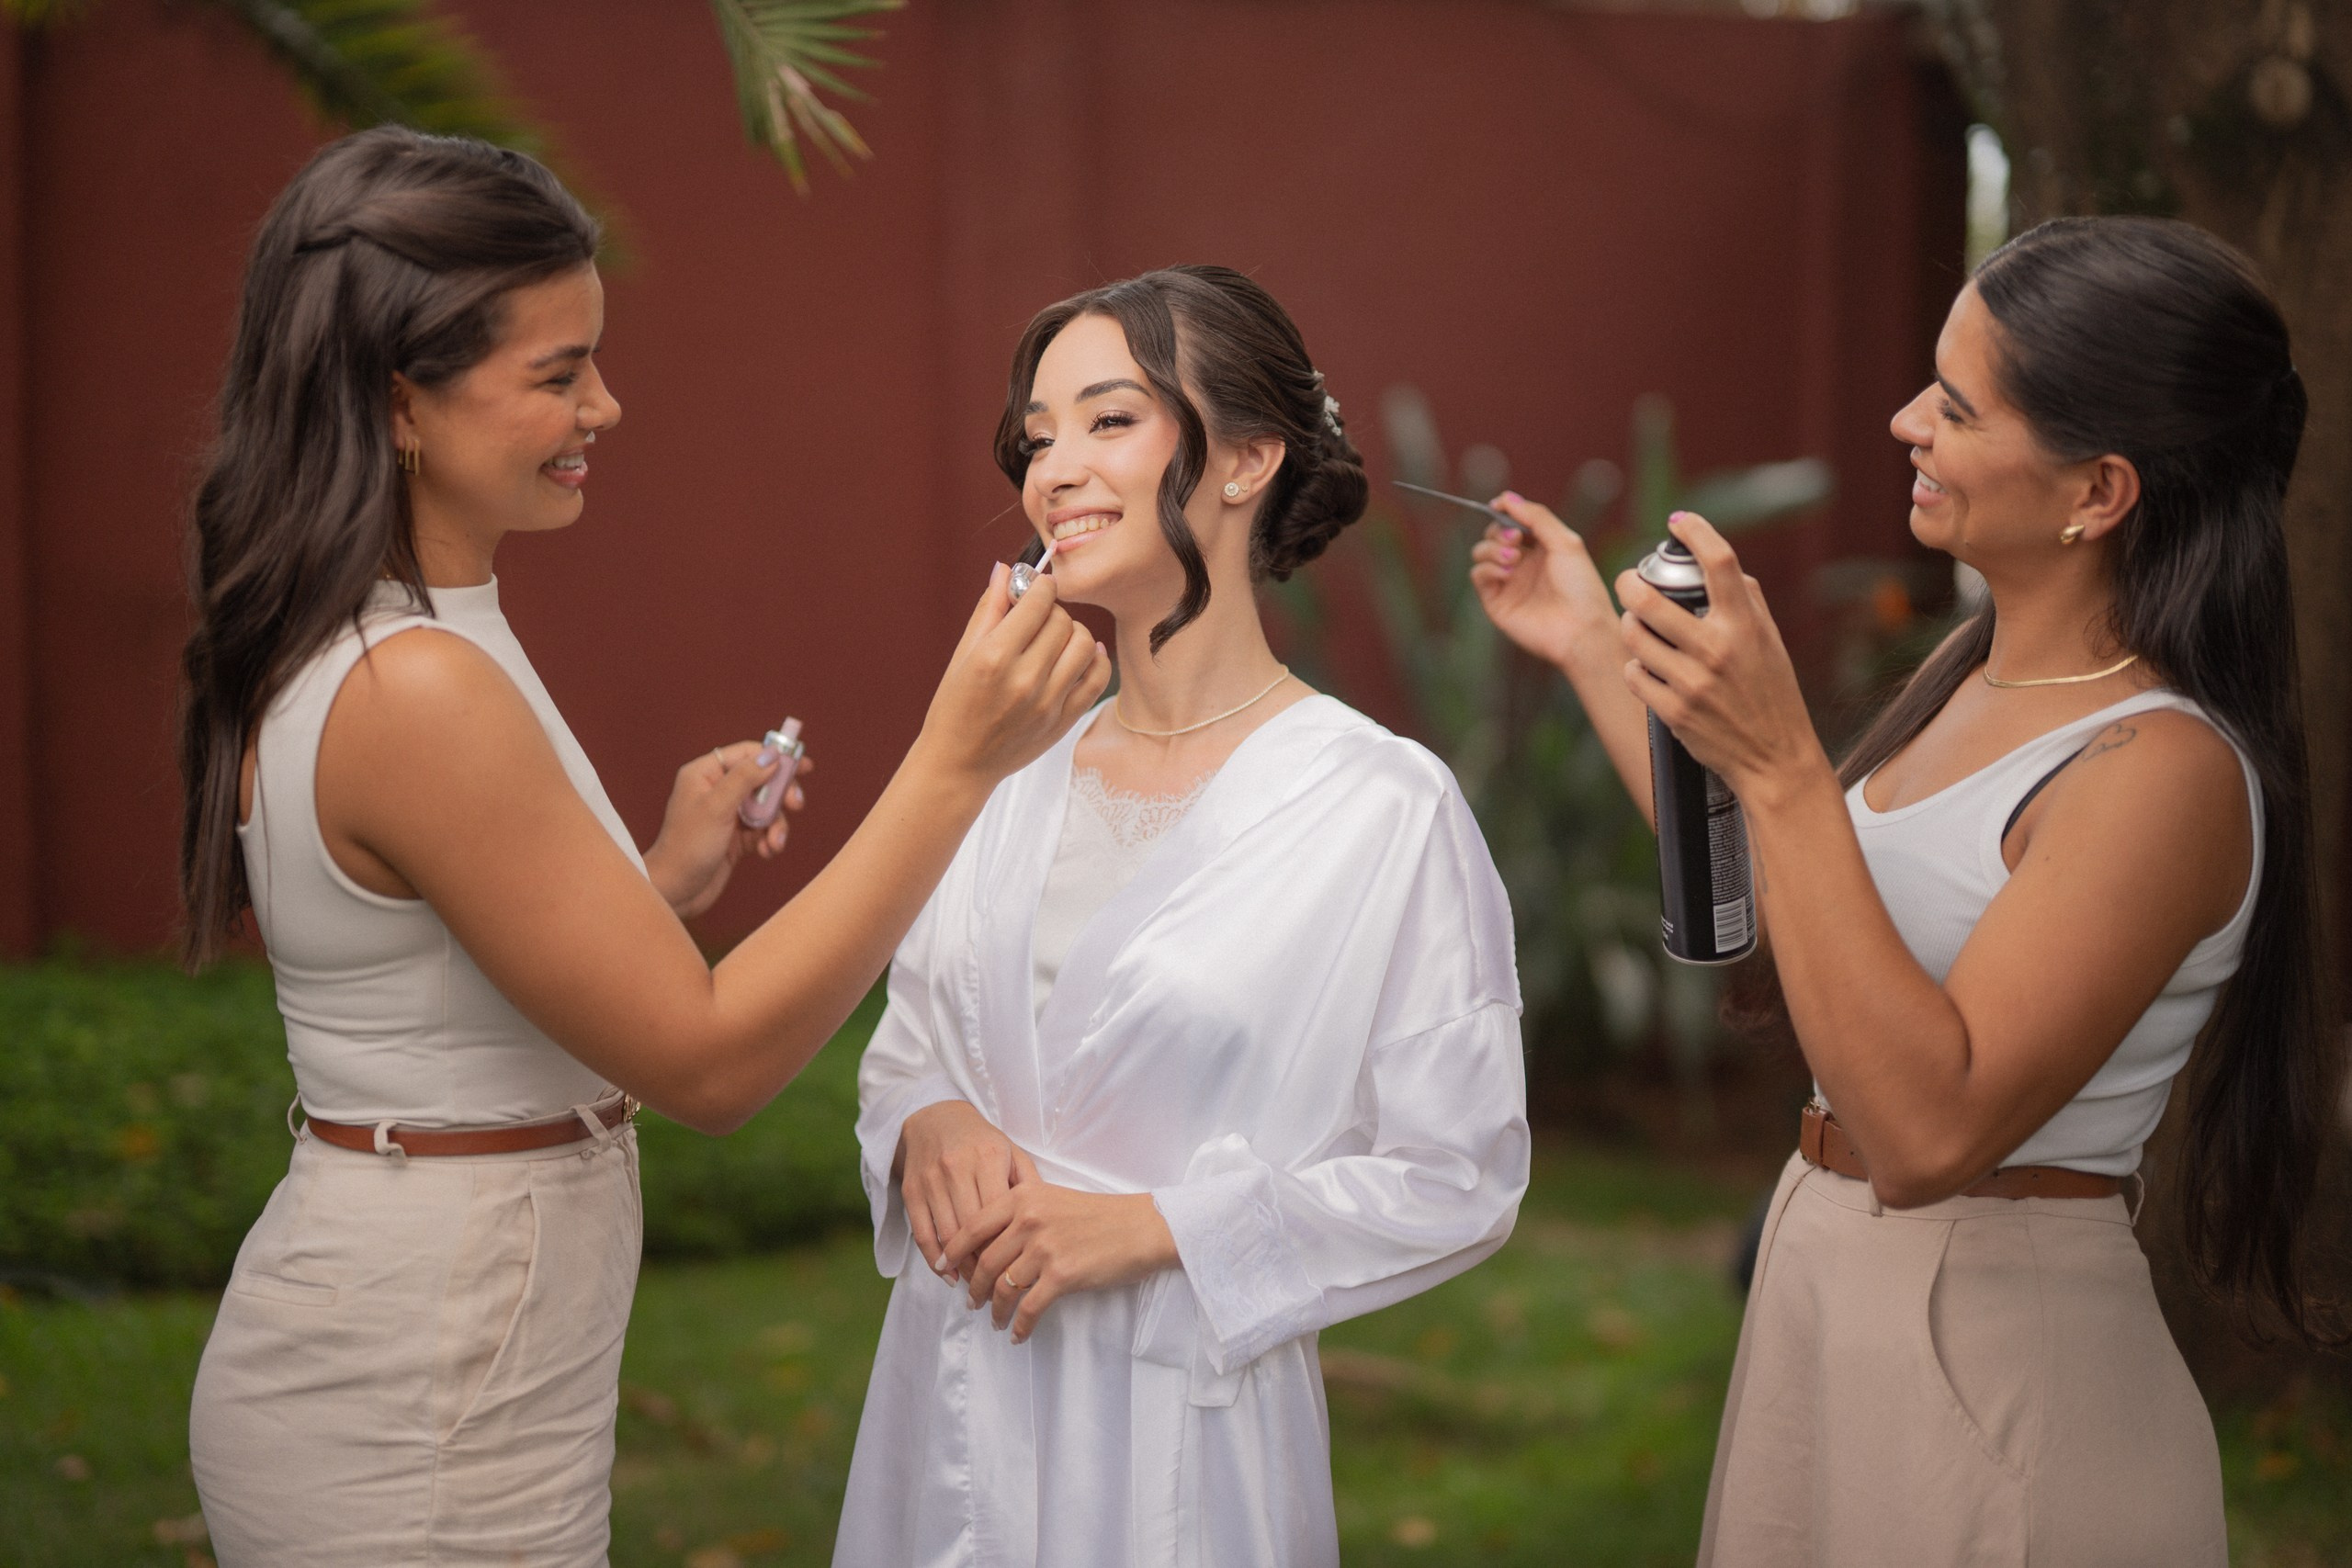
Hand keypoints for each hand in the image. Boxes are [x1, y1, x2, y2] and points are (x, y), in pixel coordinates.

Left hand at [642, 740, 812, 918]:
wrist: (676, 892)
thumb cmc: (687, 847)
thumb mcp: (717, 808)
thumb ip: (745, 778)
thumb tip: (772, 755)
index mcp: (705, 774)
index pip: (746, 754)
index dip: (775, 756)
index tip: (802, 764)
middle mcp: (717, 790)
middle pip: (762, 780)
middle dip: (780, 794)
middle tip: (795, 805)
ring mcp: (727, 814)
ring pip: (766, 807)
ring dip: (776, 824)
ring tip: (774, 842)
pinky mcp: (736, 836)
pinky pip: (763, 829)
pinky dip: (769, 839)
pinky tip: (766, 851)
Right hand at [895, 1099, 1028, 1280]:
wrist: (934, 1118)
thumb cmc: (982, 1142)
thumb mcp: (1011, 1152)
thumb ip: (1028, 1184)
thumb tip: (1044, 1222)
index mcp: (988, 1157)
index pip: (999, 1213)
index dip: (1006, 1245)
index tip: (1018, 1268)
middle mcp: (957, 1168)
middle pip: (972, 1229)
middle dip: (985, 1263)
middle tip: (998, 1287)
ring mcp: (931, 1180)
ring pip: (947, 1235)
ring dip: (962, 1266)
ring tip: (978, 1286)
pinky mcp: (911, 1191)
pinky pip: (921, 1233)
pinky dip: (934, 1259)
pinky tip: (949, 1274)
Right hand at [911, 568, 1110, 789]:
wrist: (960, 763)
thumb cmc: (955, 706)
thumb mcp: (963, 654)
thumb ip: (989, 609)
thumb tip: (1006, 570)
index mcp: (993, 657)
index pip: (1038, 601)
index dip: (1040, 586)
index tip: (1036, 588)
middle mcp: (1024, 679)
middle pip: (1062, 620)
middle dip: (1051, 611)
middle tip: (1037, 619)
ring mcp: (1048, 703)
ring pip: (1084, 643)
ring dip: (1071, 633)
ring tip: (1054, 640)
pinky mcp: (1064, 720)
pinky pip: (1098, 676)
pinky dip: (1094, 659)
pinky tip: (1077, 656)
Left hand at [945, 1180, 1179, 1344]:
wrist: (1143, 1226)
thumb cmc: (1101, 1215)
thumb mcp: (1054, 1199)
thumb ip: (1022, 1213)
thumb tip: (990, 1243)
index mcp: (1023, 1197)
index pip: (972, 1226)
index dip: (953, 1250)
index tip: (943, 1267)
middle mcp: (1029, 1220)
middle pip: (984, 1261)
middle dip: (973, 1287)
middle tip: (971, 1301)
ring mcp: (1045, 1247)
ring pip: (1002, 1287)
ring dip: (994, 1310)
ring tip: (994, 1320)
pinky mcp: (1062, 1274)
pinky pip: (1029, 1308)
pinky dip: (1020, 1325)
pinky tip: (1018, 1334)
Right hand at [1468, 493, 1620, 672]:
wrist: (1580, 629)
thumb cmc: (1581, 587)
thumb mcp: (1565, 541)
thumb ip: (1536, 517)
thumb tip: (1506, 497)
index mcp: (1541, 547)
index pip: (1513, 521)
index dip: (1505, 511)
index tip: (1500, 505)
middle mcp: (1522, 563)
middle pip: (1493, 533)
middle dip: (1499, 530)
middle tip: (1516, 539)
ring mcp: (1508, 582)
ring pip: (1481, 552)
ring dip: (1492, 548)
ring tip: (1513, 559)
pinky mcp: (1496, 601)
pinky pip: (1478, 575)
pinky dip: (1488, 568)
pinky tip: (1507, 573)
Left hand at [1613, 512, 1828, 803]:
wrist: (1775, 757)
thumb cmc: (1772, 693)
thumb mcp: (1770, 641)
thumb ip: (1747, 601)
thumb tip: (1716, 564)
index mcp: (1745, 625)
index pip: (1720, 562)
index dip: (1696, 532)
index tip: (1679, 521)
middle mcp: (1718, 650)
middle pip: (1648, 599)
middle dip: (1628, 582)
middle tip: (1628, 581)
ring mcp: (1693, 682)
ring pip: (1633, 635)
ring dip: (1629, 626)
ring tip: (1638, 628)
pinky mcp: (1674, 711)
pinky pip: (1633, 674)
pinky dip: (1634, 668)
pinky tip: (1646, 668)